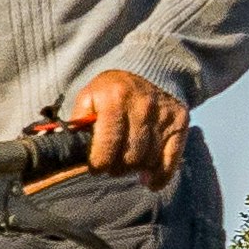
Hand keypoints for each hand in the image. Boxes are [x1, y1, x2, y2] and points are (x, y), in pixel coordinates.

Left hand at [62, 68, 188, 185]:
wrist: (150, 68)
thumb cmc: (113, 90)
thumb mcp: (90, 97)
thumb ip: (78, 122)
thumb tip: (68, 149)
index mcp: (114, 100)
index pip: (106, 148)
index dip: (99, 165)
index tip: (96, 167)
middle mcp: (142, 107)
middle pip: (129, 158)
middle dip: (117, 168)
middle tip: (112, 164)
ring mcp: (163, 115)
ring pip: (148, 161)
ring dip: (135, 169)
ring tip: (127, 164)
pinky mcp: (180, 122)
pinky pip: (170, 160)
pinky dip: (159, 176)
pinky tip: (149, 180)